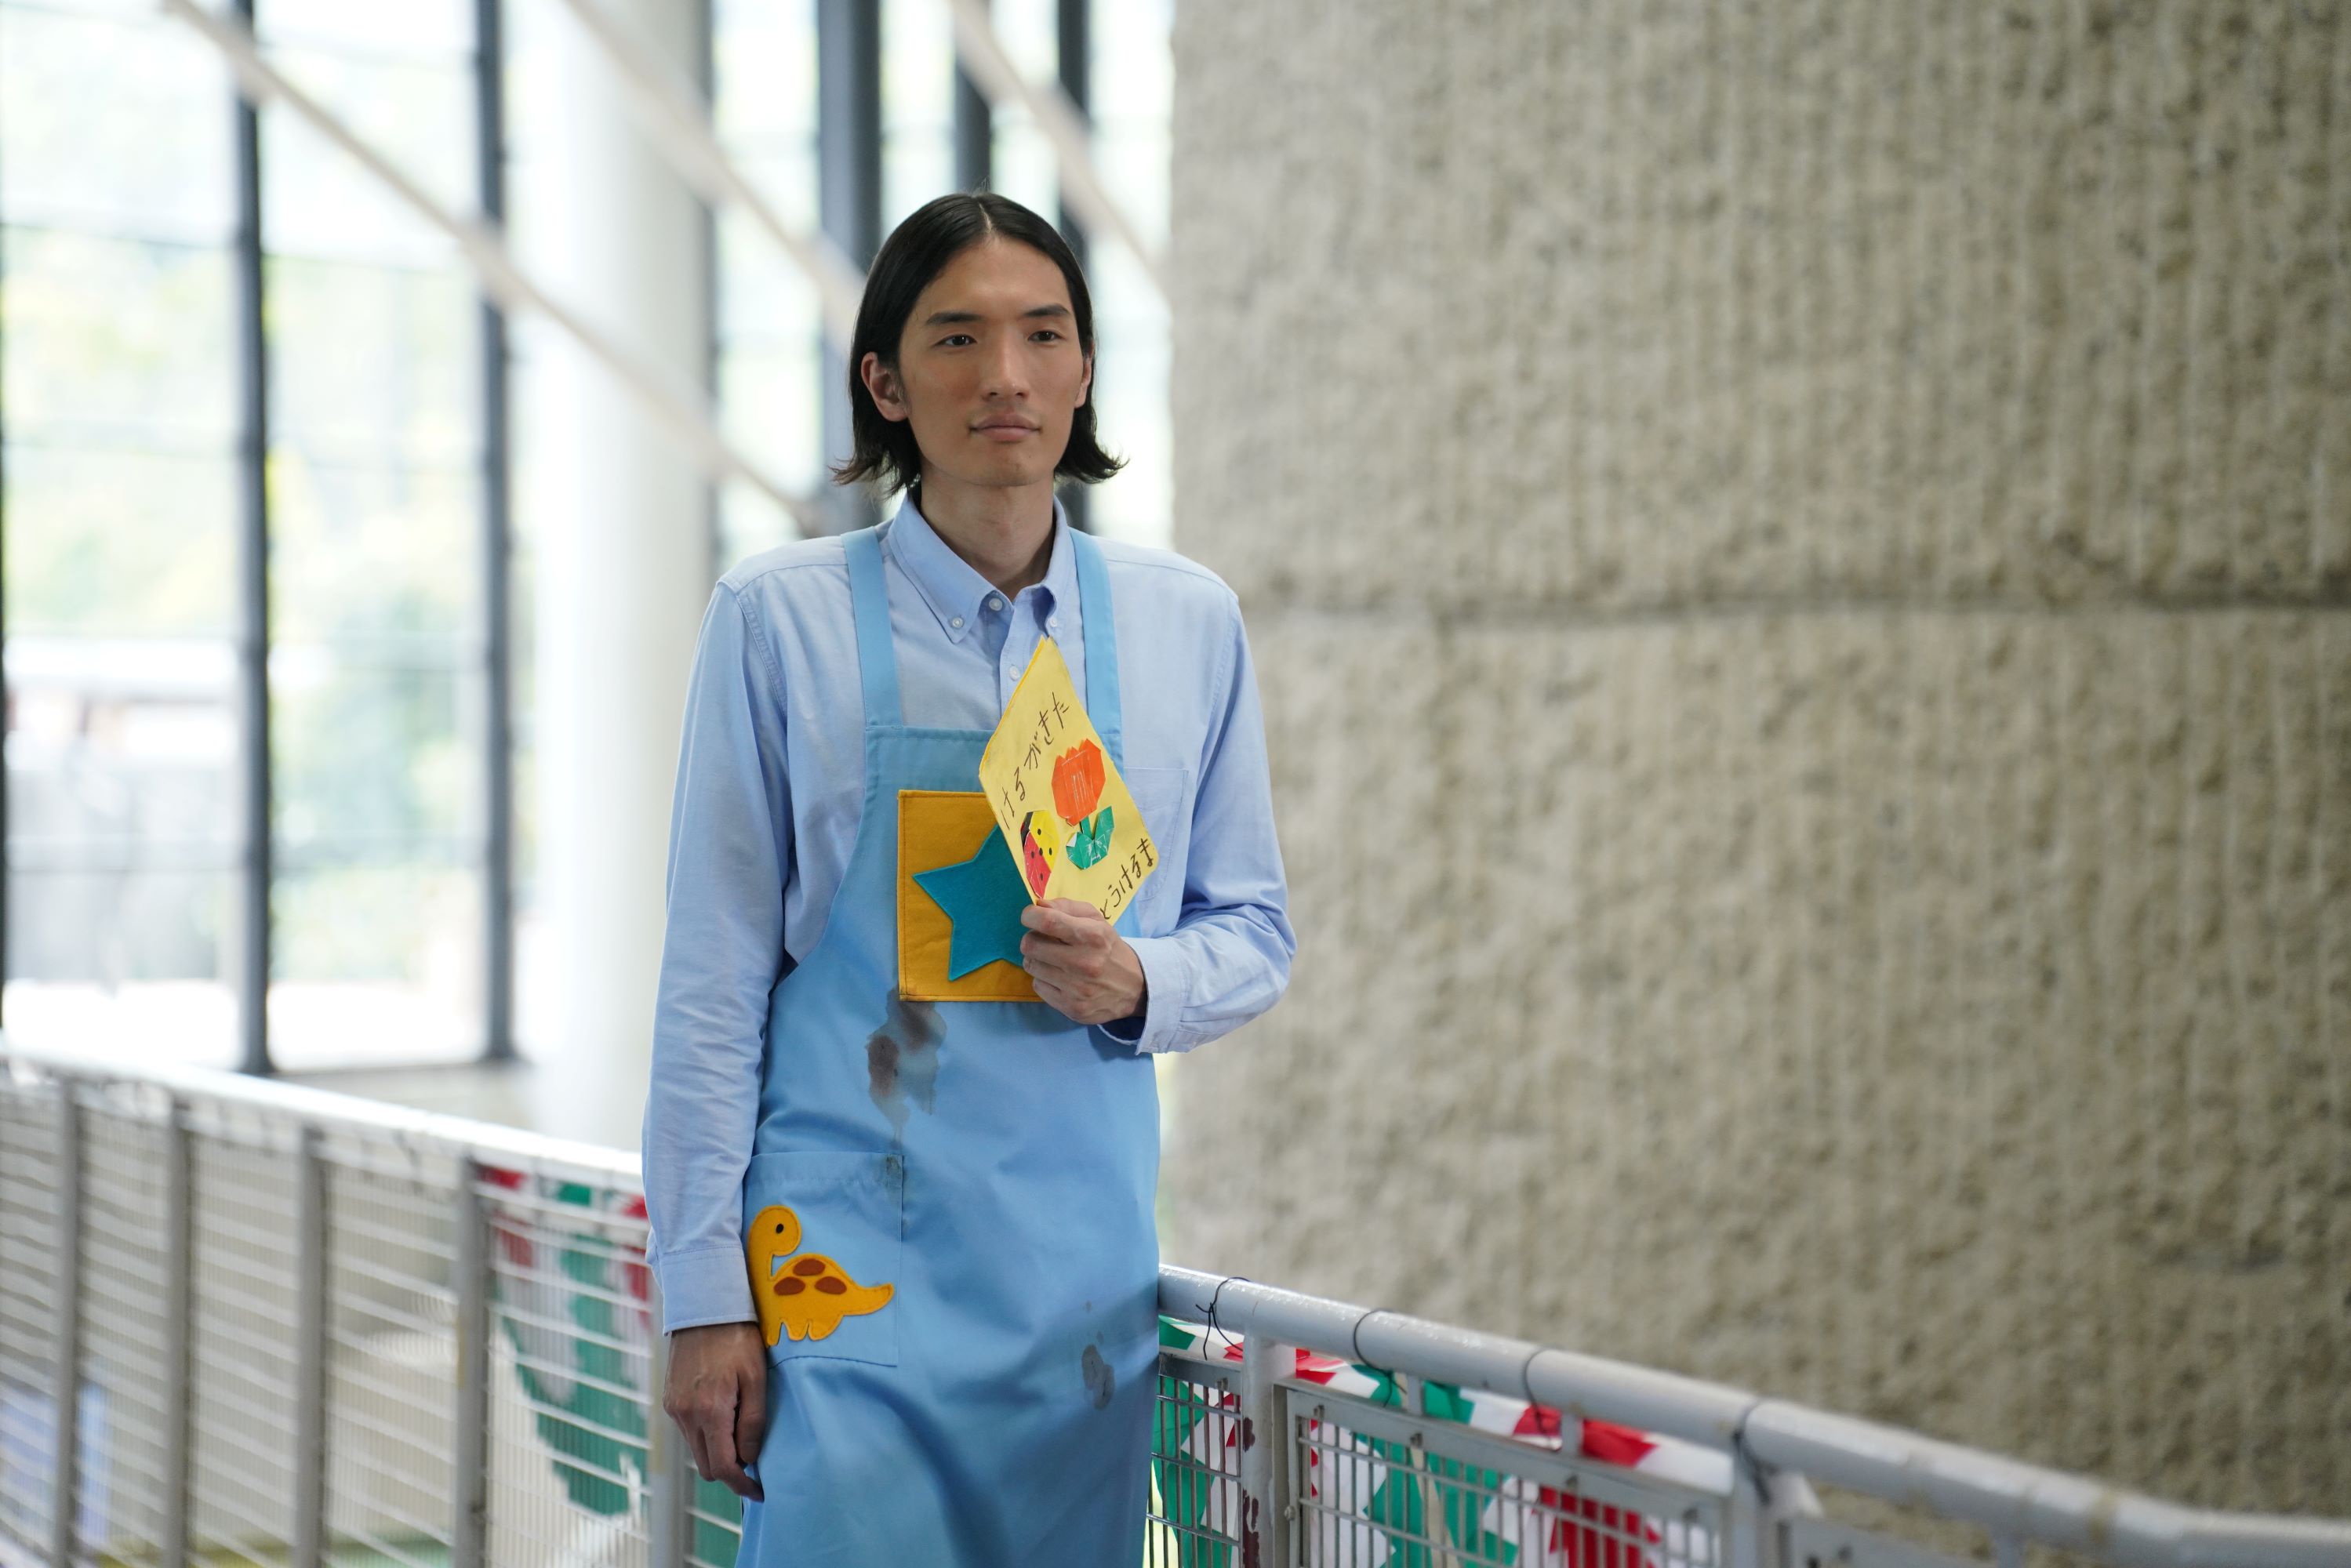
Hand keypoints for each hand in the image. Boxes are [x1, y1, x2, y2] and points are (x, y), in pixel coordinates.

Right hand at [661, 1321, 766, 1498]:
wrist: (704, 1307)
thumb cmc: (738, 1339)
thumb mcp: (757, 1377)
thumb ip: (753, 1422)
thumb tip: (750, 1459)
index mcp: (709, 1411)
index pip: (723, 1467)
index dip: (742, 1485)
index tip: (759, 1492)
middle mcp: (685, 1415)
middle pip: (707, 1466)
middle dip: (730, 1471)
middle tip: (754, 1459)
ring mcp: (674, 1408)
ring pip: (696, 1450)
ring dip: (717, 1451)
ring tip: (740, 1429)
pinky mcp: (670, 1400)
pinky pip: (688, 1431)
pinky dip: (706, 1434)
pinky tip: (723, 1413)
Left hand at [1019, 898, 1146, 1025]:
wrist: (1135, 988)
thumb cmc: (1109, 948)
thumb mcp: (1097, 920)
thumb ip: (1067, 907)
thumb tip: (1038, 906)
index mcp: (1093, 936)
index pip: (1048, 922)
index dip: (1030, 916)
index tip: (1030, 916)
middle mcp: (1084, 963)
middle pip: (1031, 945)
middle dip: (1032, 938)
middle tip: (1043, 940)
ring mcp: (1077, 989)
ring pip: (1031, 966)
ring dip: (1038, 960)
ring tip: (1053, 960)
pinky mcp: (1072, 1008)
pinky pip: (1038, 986)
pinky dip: (1044, 979)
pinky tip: (1060, 978)